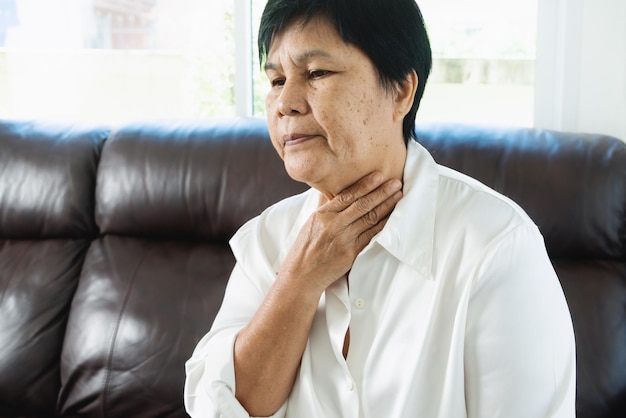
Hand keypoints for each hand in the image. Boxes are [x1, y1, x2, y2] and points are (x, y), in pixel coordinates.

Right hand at [278, 172, 402, 294]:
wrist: (301, 275)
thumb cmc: (305, 248)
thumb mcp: (311, 223)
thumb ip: (325, 206)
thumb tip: (334, 188)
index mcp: (322, 215)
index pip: (347, 195)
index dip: (365, 185)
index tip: (378, 175)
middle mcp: (333, 225)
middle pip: (362, 205)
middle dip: (381, 192)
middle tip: (396, 182)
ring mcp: (343, 240)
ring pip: (369, 219)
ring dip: (386, 206)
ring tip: (398, 196)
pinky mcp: (351, 254)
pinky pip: (371, 236)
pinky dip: (383, 226)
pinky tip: (392, 217)